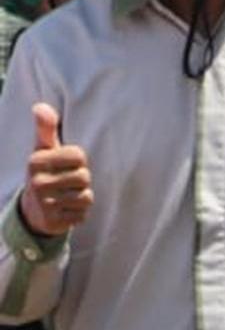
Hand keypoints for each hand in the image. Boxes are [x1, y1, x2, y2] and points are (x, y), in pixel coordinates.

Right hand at [19, 104, 88, 238]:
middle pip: (84, 177)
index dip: (78, 161)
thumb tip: (40, 106)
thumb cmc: (45, 172)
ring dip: (82, 197)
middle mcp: (37, 183)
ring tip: (66, 196)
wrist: (33, 209)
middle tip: (66, 183)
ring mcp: (44, 204)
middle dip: (81, 180)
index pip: (79, 155)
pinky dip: (79, 213)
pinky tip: (65, 210)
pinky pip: (83, 215)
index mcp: (36, 162)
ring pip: (86, 197)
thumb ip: (45, 128)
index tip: (64, 165)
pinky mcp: (53, 222)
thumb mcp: (44, 149)